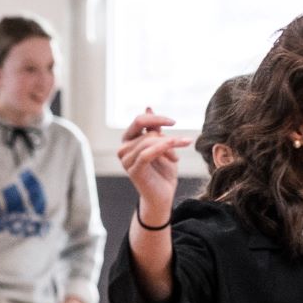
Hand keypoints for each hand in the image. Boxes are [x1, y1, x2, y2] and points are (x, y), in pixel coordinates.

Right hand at [117, 110, 184, 225]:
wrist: (163, 195)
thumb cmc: (163, 171)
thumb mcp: (162, 145)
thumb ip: (154, 129)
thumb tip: (148, 107)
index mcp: (129, 141)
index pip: (139, 120)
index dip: (156, 118)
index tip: (173, 122)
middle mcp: (123, 149)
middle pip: (147, 131)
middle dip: (166, 137)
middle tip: (179, 146)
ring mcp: (126, 160)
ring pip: (149, 141)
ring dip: (169, 146)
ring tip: (176, 157)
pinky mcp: (133, 170)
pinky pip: (148, 153)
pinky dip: (163, 149)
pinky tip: (175, 156)